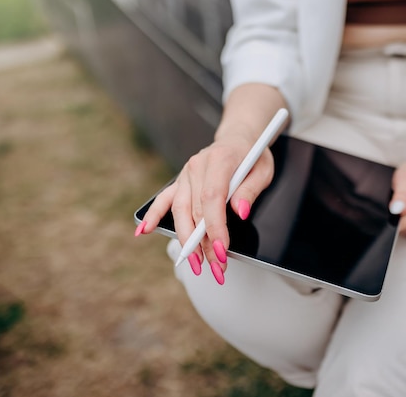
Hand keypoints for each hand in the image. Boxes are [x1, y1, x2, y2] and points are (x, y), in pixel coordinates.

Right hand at [139, 135, 274, 283]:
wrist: (238, 139)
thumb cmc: (252, 156)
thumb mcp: (263, 170)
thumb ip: (250, 191)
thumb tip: (240, 212)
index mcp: (219, 160)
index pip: (212, 198)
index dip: (215, 227)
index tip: (221, 249)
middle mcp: (197, 166)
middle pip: (196, 210)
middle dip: (205, 243)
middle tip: (216, 266)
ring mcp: (185, 174)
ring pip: (180, 211)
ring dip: (185, 240)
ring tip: (195, 263)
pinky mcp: (180, 182)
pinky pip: (163, 200)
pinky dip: (152, 216)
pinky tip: (143, 231)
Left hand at [389, 150, 405, 236]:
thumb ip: (402, 195)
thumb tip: (395, 210)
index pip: (399, 226)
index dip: (390, 217)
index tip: (391, 205)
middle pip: (400, 229)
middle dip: (395, 216)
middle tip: (398, 198)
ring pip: (403, 230)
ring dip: (400, 217)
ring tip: (404, 201)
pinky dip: (405, 220)